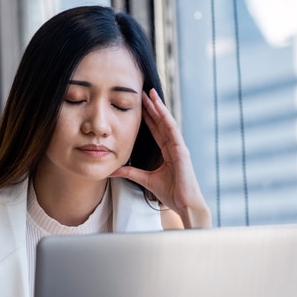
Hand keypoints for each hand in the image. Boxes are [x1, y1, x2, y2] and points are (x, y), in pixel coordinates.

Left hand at [110, 89, 211, 227]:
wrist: (184, 204)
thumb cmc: (171, 193)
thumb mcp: (145, 179)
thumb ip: (130, 172)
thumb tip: (112, 170)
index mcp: (167, 152)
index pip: (155, 130)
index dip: (147, 117)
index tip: (138, 105)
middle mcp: (174, 146)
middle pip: (160, 122)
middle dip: (151, 107)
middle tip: (141, 92)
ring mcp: (179, 147)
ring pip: (167, 122)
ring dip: (159, 107)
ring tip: (150, 94)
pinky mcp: (182, 151)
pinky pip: (173, 131)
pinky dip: (166, 119)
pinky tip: (160, 109)